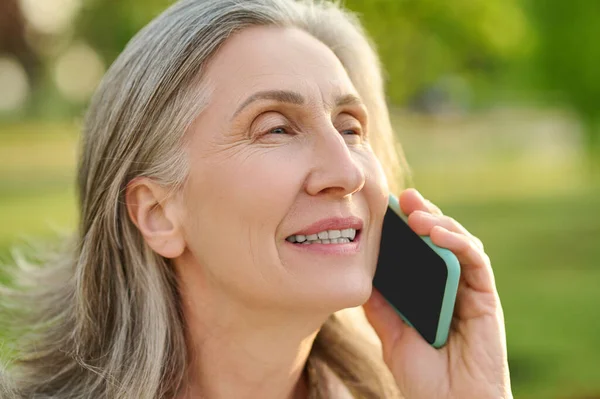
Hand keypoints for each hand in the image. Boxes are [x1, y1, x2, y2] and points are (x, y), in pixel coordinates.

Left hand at [362, 188, 511, 398]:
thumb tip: (360, 278)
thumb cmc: (424, 378)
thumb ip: (380, 308)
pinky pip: (475, 261)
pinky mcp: (486, 297)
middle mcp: (450, 287)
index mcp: (428, 293)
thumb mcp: (392, 337)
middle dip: (423, 214)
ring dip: (439, 222)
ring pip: (459, 243)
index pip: (418, 252)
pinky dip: (458, 243)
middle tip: (402, 197)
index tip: (385, 208)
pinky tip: (437, 233)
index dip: (404, 229)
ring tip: (416, 212)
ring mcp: (468, 290)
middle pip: (439, 241)